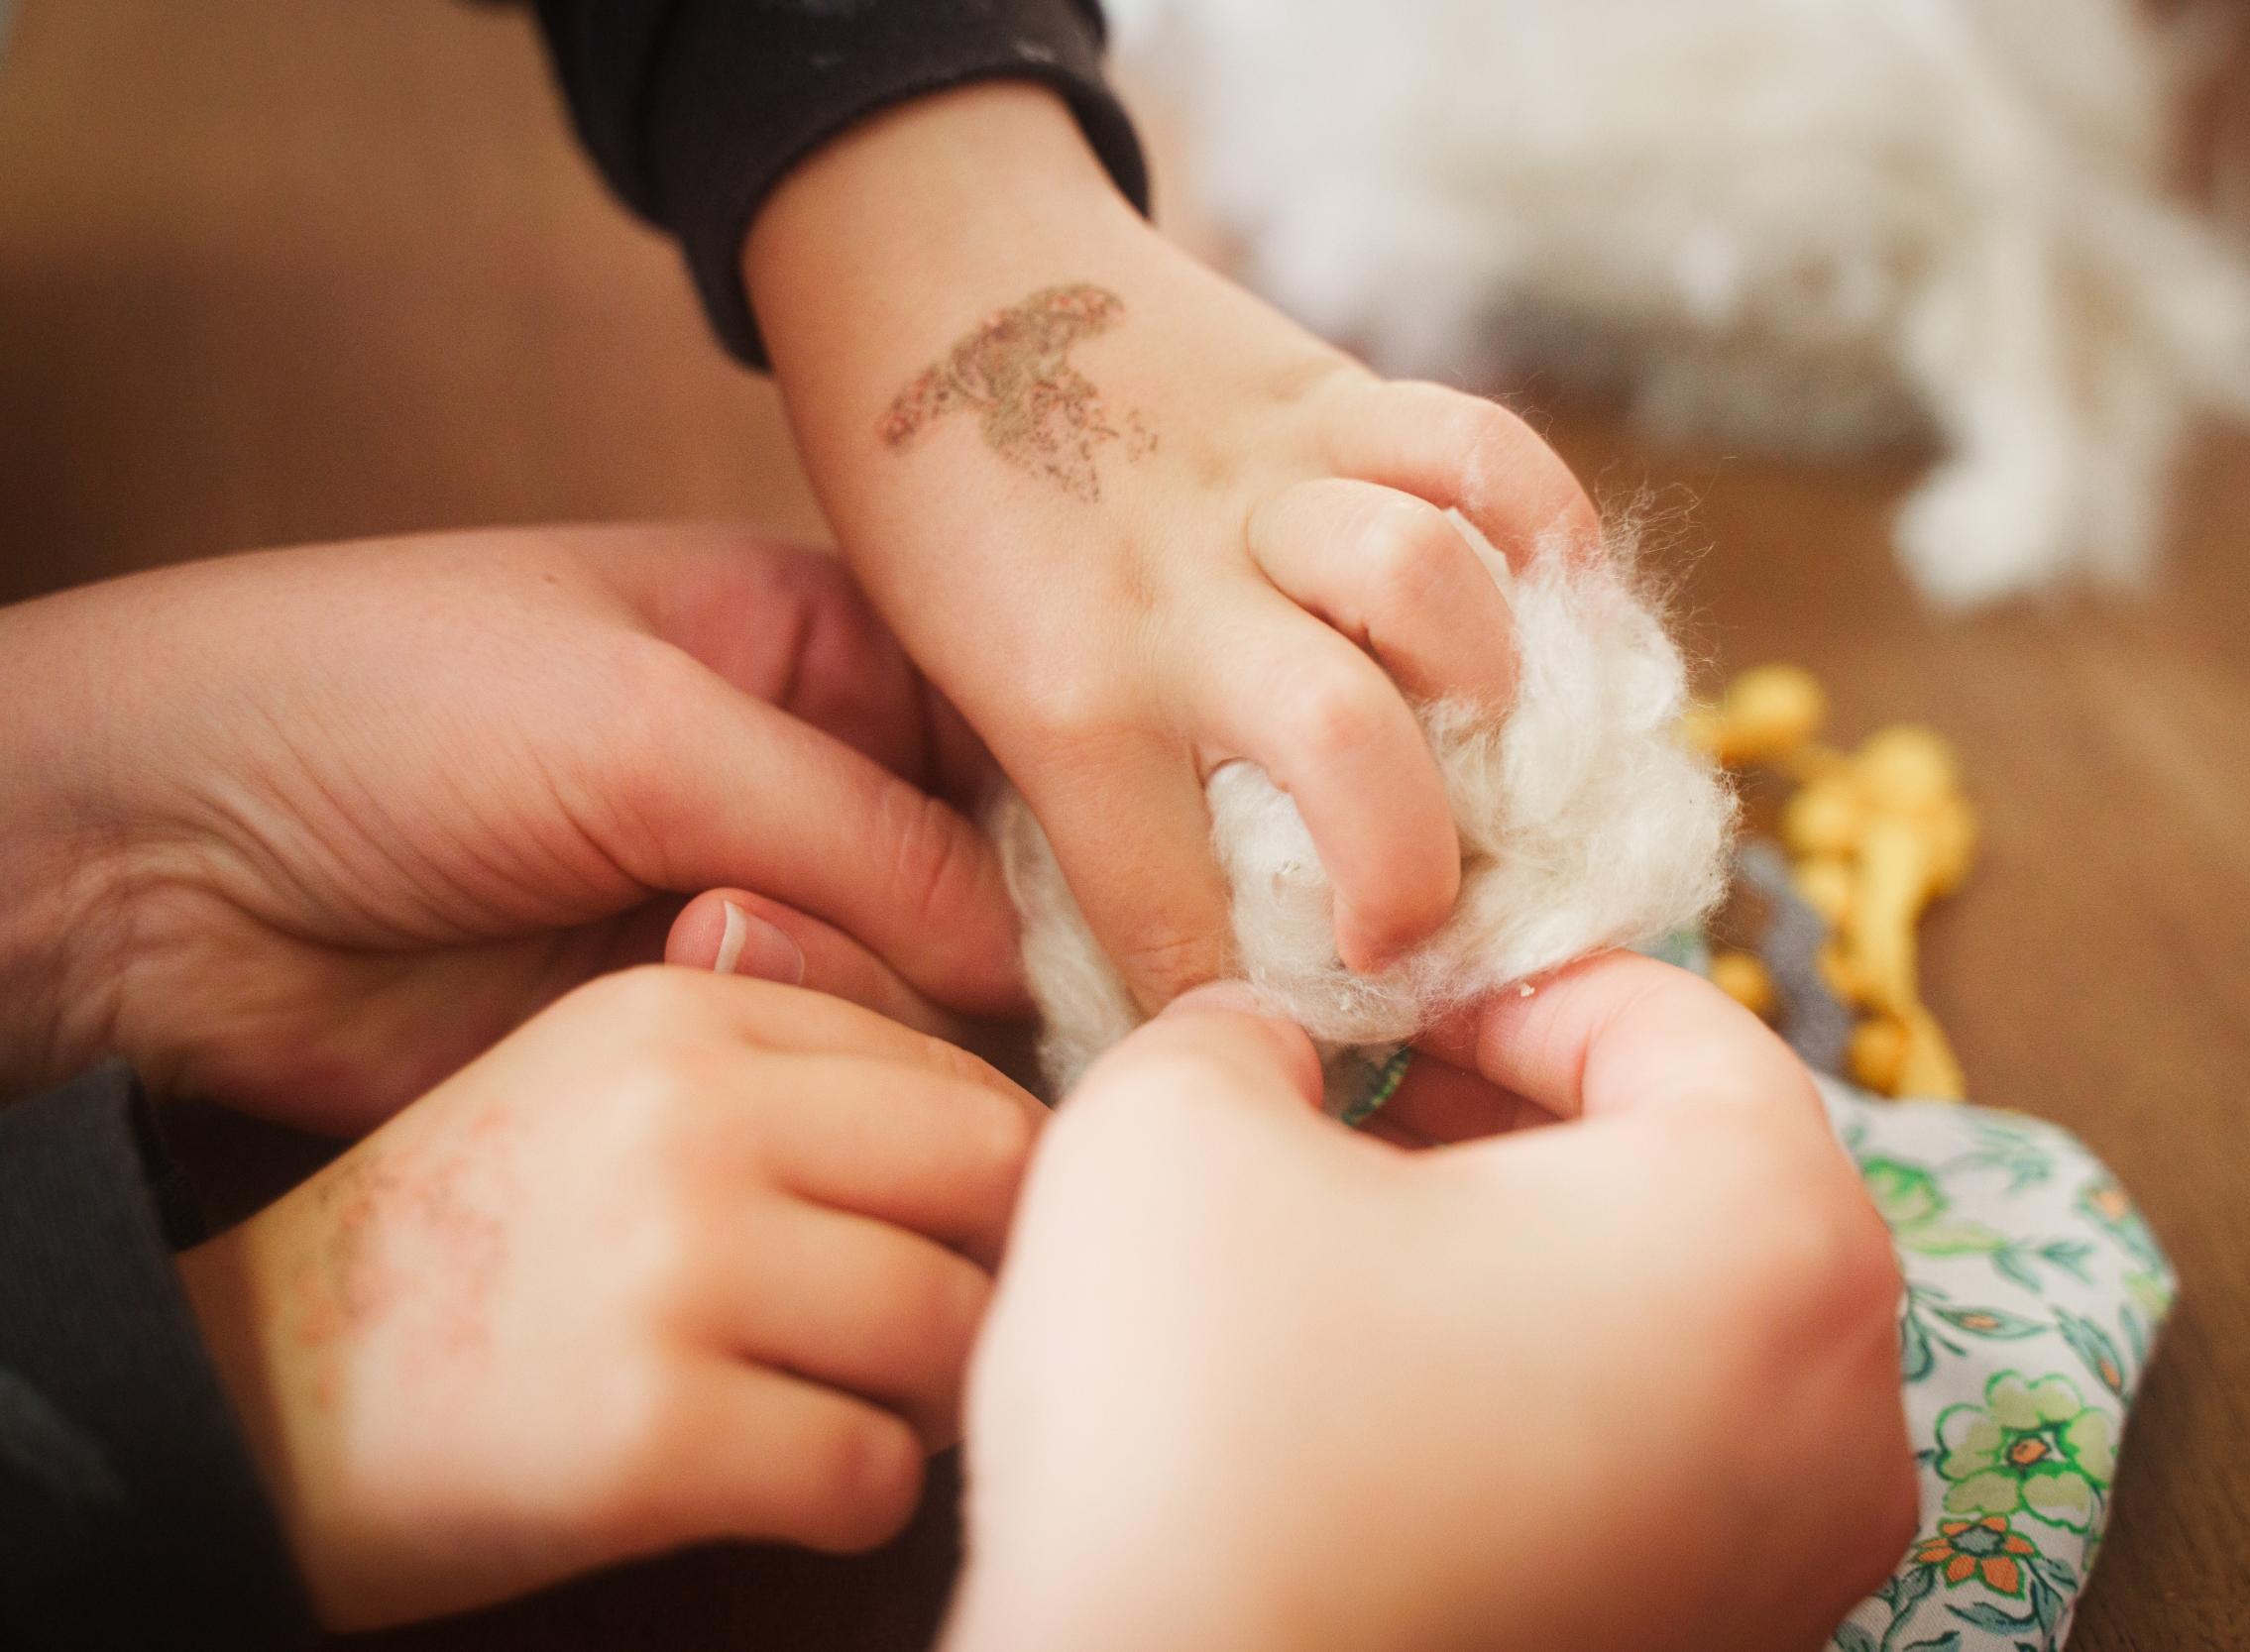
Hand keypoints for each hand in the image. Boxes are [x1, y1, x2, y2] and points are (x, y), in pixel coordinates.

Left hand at [0, 525, 1024, 1129]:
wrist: (147, 858)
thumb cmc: (382, 708)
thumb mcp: (650, 727)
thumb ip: (874, 839)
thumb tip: (1037, 965)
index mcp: (813, 639)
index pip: (1015, 725)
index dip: (1080, 808)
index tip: (1130, 889)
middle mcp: (803, 774)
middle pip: (987, 879)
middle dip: (941, 920)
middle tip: (830, 917)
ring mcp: (746, 906)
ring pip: (910, 992)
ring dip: (830, 990)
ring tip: (689, 943)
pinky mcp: (684, 1031)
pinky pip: (813, 1073)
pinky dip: (786, 1067)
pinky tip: (690, 1019)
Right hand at [176, 966, 1039, 1629]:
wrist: (253, 1391)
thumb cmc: (475, 1247)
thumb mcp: (604, 1080)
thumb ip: (784, 1063)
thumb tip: (1008, 1129)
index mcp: (688, 1015)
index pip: (960, 1079)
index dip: (996, 1181)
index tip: (963, 1244)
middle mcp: (690, 1119)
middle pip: (996, 1180)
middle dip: (1001, 1271)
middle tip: (945, 1332)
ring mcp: (671, 1271)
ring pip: (954, 1332)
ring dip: (936, 1401)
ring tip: (862, 1410)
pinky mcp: (648, 1434)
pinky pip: (868, 1478)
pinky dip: (857, 1503)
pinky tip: (791, 1489)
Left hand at [747, 83, 1601, 1006]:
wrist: (931, 277)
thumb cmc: (936, 511)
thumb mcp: (969, 678)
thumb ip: (1088, 794)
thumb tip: (1207, 937)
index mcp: (1065, 696)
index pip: (1175, 911)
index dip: (1237, 1005)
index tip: (1272, 1040)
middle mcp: (1179, 594)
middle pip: (1349, 748)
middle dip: (1409, 876)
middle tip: (1410, 933)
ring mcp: (1270, 484)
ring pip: (1435, 587)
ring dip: (1495, 693)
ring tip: (1496, 759)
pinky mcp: (1334, 394)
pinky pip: (1484, 452)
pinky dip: (1549, 533)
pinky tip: (1561, 610)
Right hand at [949, 955, 1914, 1651]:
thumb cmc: (1204, 1433)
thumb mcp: (1179, 1122)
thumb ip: (1249, 1023)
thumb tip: (1284, 1049)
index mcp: (1775, 1233)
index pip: (1656, 1015)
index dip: (1483, 978)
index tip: (1358, 1003)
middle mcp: (1847, 1408)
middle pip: (1684, 1167)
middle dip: (1501, 1112)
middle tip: (1341, 1103)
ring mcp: (1795, 1558)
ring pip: (1665, 1316)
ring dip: (1512, 1249)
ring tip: (1340, 1241)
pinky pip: (1647, 1453)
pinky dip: (1530, 1387)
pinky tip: (1371, 1391)